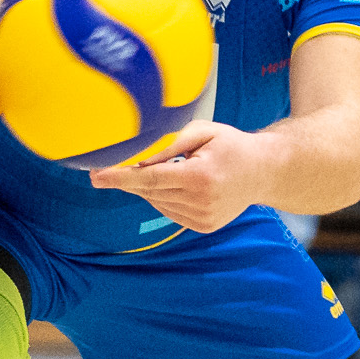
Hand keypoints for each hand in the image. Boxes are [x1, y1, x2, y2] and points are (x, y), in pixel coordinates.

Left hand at [88, 122, 273, 233]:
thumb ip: (169, 143)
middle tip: (105, 169)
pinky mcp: (204, 226)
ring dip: (149, 188)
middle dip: (128, 180)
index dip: (120, 177)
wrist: (264, 172)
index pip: (150, 178)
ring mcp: (203, 218)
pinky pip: (169, 211)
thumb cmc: (231, 145)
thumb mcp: (203, 132)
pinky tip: (177, 184)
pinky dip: (164, 197)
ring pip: (157, 202)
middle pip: (149, 192)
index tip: (95, 176)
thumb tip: (136, 158)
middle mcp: (201, 201)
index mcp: (201, 176)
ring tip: (168, 169)